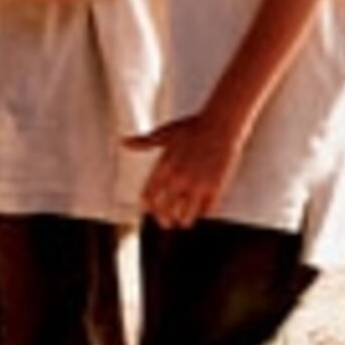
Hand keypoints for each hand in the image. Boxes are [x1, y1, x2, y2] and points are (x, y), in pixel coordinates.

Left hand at [129, 106, 248, 227]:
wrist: (221, 123)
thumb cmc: (193, 126)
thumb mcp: (166, 133)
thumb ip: (144, 142)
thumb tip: (123, 142)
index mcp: (164, 167)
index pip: (148, 197)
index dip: (149, 208)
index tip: (151, 210)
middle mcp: (177, 179)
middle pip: (164, 212)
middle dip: (165, 220)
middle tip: (168, 222)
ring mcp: (196, 184)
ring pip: (185, 217)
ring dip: (184, 220)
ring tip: (185, 220)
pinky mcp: (215, 188)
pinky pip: (207, 213)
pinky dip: (204, 214)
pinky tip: (204, 211)